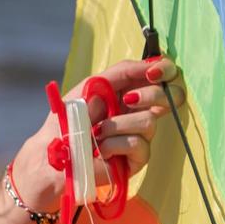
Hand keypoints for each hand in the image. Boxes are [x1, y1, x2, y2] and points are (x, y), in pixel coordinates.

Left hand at [7, 58, 178, 217]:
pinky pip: (138, 144)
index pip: (163, 76)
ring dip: (118, 124)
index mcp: (130, 91)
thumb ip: (122, 71)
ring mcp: (140, 135)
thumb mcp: (91, 85)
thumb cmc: (68, 118)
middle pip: (171, 97)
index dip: (165, 70)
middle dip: (151, 95)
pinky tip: (101, 148)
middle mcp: (140, 112)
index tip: (153, 72)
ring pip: (149, 121)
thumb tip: (151, 65)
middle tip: (127, 100)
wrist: (53, 151)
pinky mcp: (137, 158)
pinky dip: (114, 143)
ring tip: (97, 131)